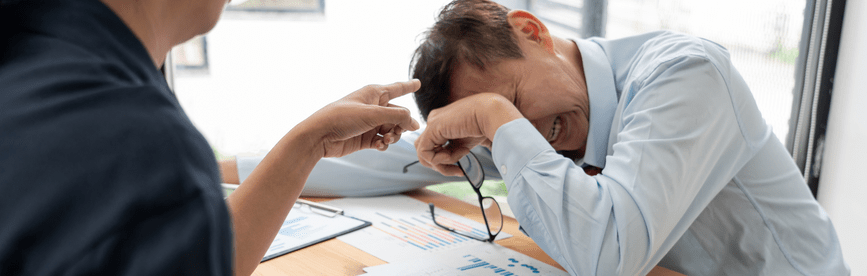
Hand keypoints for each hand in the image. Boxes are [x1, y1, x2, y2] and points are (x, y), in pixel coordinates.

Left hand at [299, 80, 420, 157]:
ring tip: (387, 140)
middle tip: (399, 131)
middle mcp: (373, 107)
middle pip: (398, 114)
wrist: (320, 136)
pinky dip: (384, 144)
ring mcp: (369, 123)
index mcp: (374, 93)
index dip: (409, 86)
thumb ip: (397, 117)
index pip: (397, 88)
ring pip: (392, 129)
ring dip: (394, 136)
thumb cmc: (342, 118)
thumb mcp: (373, 114)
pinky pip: (382, 141)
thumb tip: (415, 124)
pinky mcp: (364, 138)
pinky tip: (380, 146)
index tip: (419, 83)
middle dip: (402, 123)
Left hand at [415, 93, 522, 175]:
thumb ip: (454, 151)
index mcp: (442, 123)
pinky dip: (439, 160)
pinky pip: (425, 153)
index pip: (432, 148)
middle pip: (426, 152)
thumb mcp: (465, 143)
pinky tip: (453, 155)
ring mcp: (432, 123)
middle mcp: (434, 121)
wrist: (491, 113)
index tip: (460, 170)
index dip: (445, 163)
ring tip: (460, 156)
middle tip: (458, 170)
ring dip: (442, 164)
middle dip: (440, 166)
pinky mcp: (432, 128)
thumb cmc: (485, 126)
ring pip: (424, 154)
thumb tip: (455, 168)